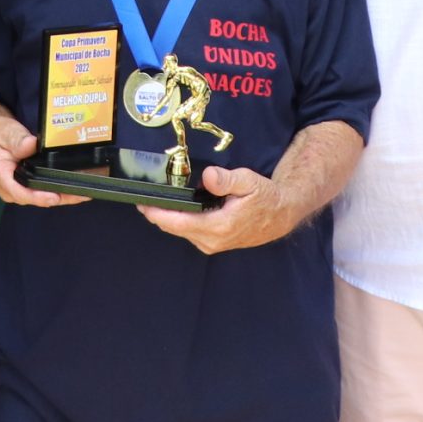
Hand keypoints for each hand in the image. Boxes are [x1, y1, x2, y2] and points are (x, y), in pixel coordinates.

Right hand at [0, 114, 83, 206]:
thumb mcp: (4, 132)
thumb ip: (17, 139)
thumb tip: (31, 145)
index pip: (19, 191)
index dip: (38, 196)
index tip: (54, 196)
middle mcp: (9, 188)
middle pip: (35, 199)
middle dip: (58, 198)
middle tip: (80, 194)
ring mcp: (19, 190)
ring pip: (42, 198)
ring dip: (63, 197)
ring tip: (84, 193)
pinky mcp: (28, 187)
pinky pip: (44, 193)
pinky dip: (60, 192)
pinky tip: (76, 189)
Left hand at [141, 164, 294, 253]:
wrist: (280, 216)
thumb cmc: (265, 197)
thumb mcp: (248, 181)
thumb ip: (226, 179)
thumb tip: (208, 177)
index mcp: (219, 226)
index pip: (178, 223)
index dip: (158, 214)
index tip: (142, 204)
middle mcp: (212, 240)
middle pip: (175, 228)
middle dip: (158, 214)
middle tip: (142, 198)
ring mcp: (212, 244)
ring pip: (181, 231)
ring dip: (168, 218)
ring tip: (156, 201)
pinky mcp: (213, 243)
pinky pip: (189, 232)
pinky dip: (179, 221)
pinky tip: (177, 208)